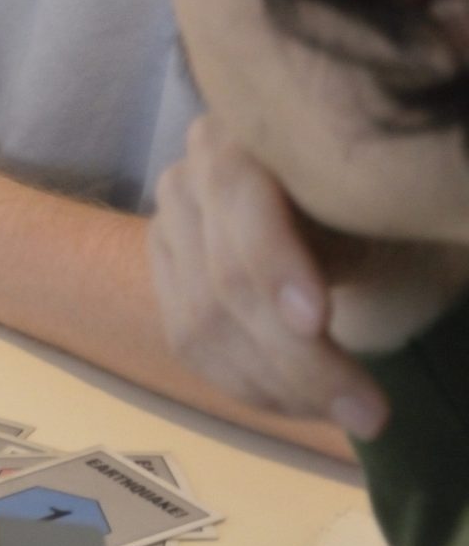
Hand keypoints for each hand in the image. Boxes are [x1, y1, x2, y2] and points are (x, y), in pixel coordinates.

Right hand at [146, 116, 468, 439]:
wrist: (331, 206)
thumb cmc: (370, 199)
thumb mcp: (378, 200)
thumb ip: (369, 213)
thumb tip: (381, 250)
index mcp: (244, 132)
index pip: (239, 196)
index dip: (271, 262)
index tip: (317, 322)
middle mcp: (189, 172)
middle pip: (222, 279)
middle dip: (297, 358)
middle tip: (370, 414)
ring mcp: (168, 228)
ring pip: (202, 325)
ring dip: (281, 386)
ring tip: (355, 414)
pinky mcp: (164, 280)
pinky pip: (192, 347)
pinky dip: (253, 388)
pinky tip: (307, 403)